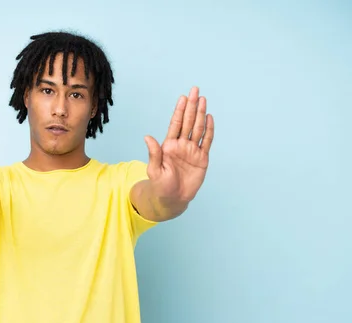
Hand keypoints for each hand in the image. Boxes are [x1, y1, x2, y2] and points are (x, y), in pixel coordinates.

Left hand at [144, 86, 214, 201]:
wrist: (173, 199)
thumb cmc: (161, 185)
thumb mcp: (154, 170)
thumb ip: (153, 153)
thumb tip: (147, 137)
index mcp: (169, 145)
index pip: (175, 124)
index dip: (179, 111)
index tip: (183, 97)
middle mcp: (181, 145)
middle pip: (188, 122)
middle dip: (191, 106)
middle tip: (195, 90)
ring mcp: (192, 150)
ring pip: (198, 128)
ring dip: (200, 114)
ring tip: (203, 99)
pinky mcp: (202, 158)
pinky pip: (207, 141)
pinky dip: (209, 130)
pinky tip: (209, 118)